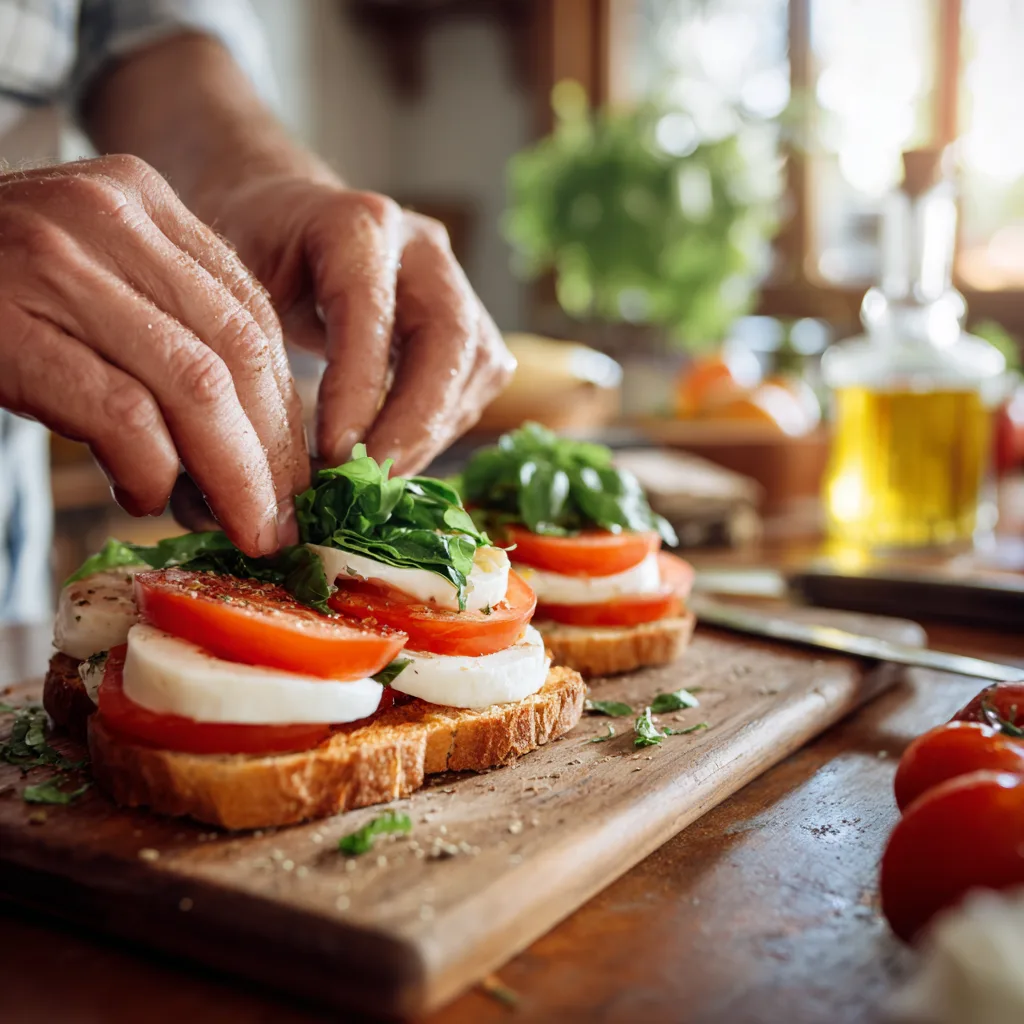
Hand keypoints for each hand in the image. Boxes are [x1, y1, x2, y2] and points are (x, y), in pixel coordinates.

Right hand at [0, 156, 307, 554]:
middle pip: (238, 350)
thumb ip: (165, 340)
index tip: (295, 478)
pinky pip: (120, 412)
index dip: (284, 410)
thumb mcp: (90, 289)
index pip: (252, 314)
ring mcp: (51, 258)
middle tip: (279, 524)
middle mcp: (104, 213)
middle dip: (271, 453)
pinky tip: (145, 495)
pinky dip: (150, 468)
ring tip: (238, 526)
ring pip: (195, 385)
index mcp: (141, 199)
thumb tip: (251, 462)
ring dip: (232, 475)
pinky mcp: (4, 321)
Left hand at [202, 175, 515, 473]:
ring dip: (429, 436)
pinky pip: (473, 388)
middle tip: (373, 482)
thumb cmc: (251, 259)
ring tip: (377, 482)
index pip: (370, 309)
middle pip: (450, 339)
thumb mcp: (232, 288)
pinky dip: (436, 433)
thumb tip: (250, 471)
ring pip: (474, 369)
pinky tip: (393, 458)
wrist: (286, 220)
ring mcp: (457, 284)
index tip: (333, 455)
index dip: (359, 388)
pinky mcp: (473, 325)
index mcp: (356, 222)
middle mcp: (421, 247)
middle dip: (416, 423)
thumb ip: (249, 355)